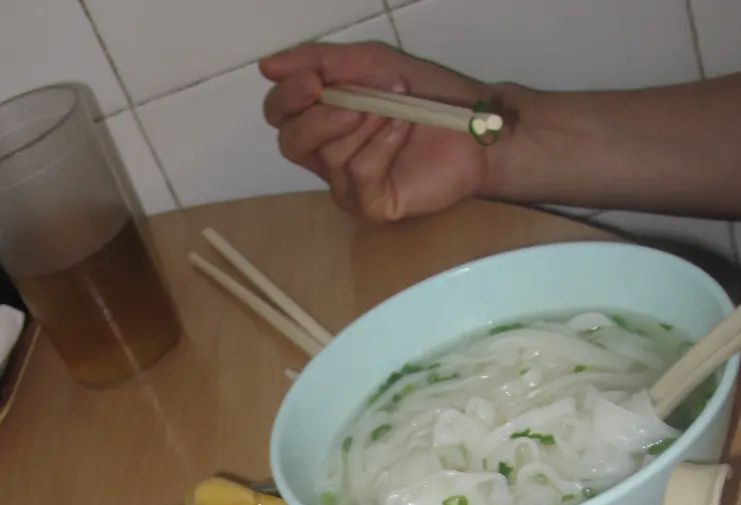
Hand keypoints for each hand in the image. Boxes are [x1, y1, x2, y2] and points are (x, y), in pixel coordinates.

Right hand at [260, 42, 499, 222]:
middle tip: (358, 101)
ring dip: (366, 122)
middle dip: (320, 116)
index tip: (315, 79)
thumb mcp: (370, 64)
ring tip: (398, 109)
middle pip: (291, 141)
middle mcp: (327, 157)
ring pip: (330, 156)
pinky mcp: (372, 207)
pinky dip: (381, 146)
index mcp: (321, 121)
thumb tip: (265, 66)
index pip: (278, 114)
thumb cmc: (426, 96)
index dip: (288, 96)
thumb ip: (321, 61)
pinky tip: (403, 130)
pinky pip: (359, 176)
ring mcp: (348, 187)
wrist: (474, 126)